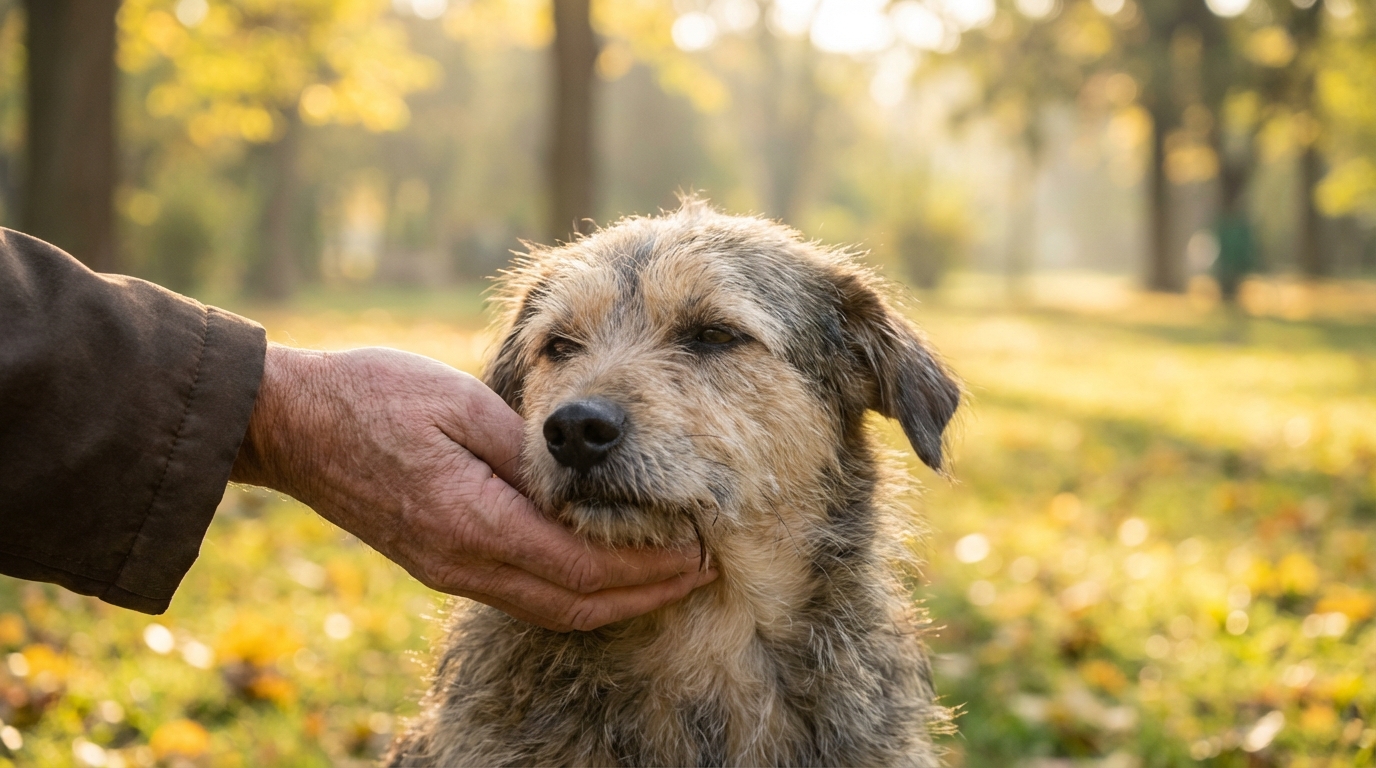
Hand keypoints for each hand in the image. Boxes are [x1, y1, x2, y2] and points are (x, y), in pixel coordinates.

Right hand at [230, 344, 715, 630]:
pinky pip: (524, 593)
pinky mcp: (441, 562)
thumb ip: (527, 450)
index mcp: (473, 520)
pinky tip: (602, 564)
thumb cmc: (370, 395)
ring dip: (616, 598)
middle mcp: (464, 561)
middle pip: (577, 603)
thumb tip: (588, 483)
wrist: (289, 424)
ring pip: (553, 607)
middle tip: (703, 569)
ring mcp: (450, 569)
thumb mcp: (459, 403)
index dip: (649, 565)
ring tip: (668, 573)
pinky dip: (576, 588)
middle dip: (647, 593)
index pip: (583, 565)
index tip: (698, 547)